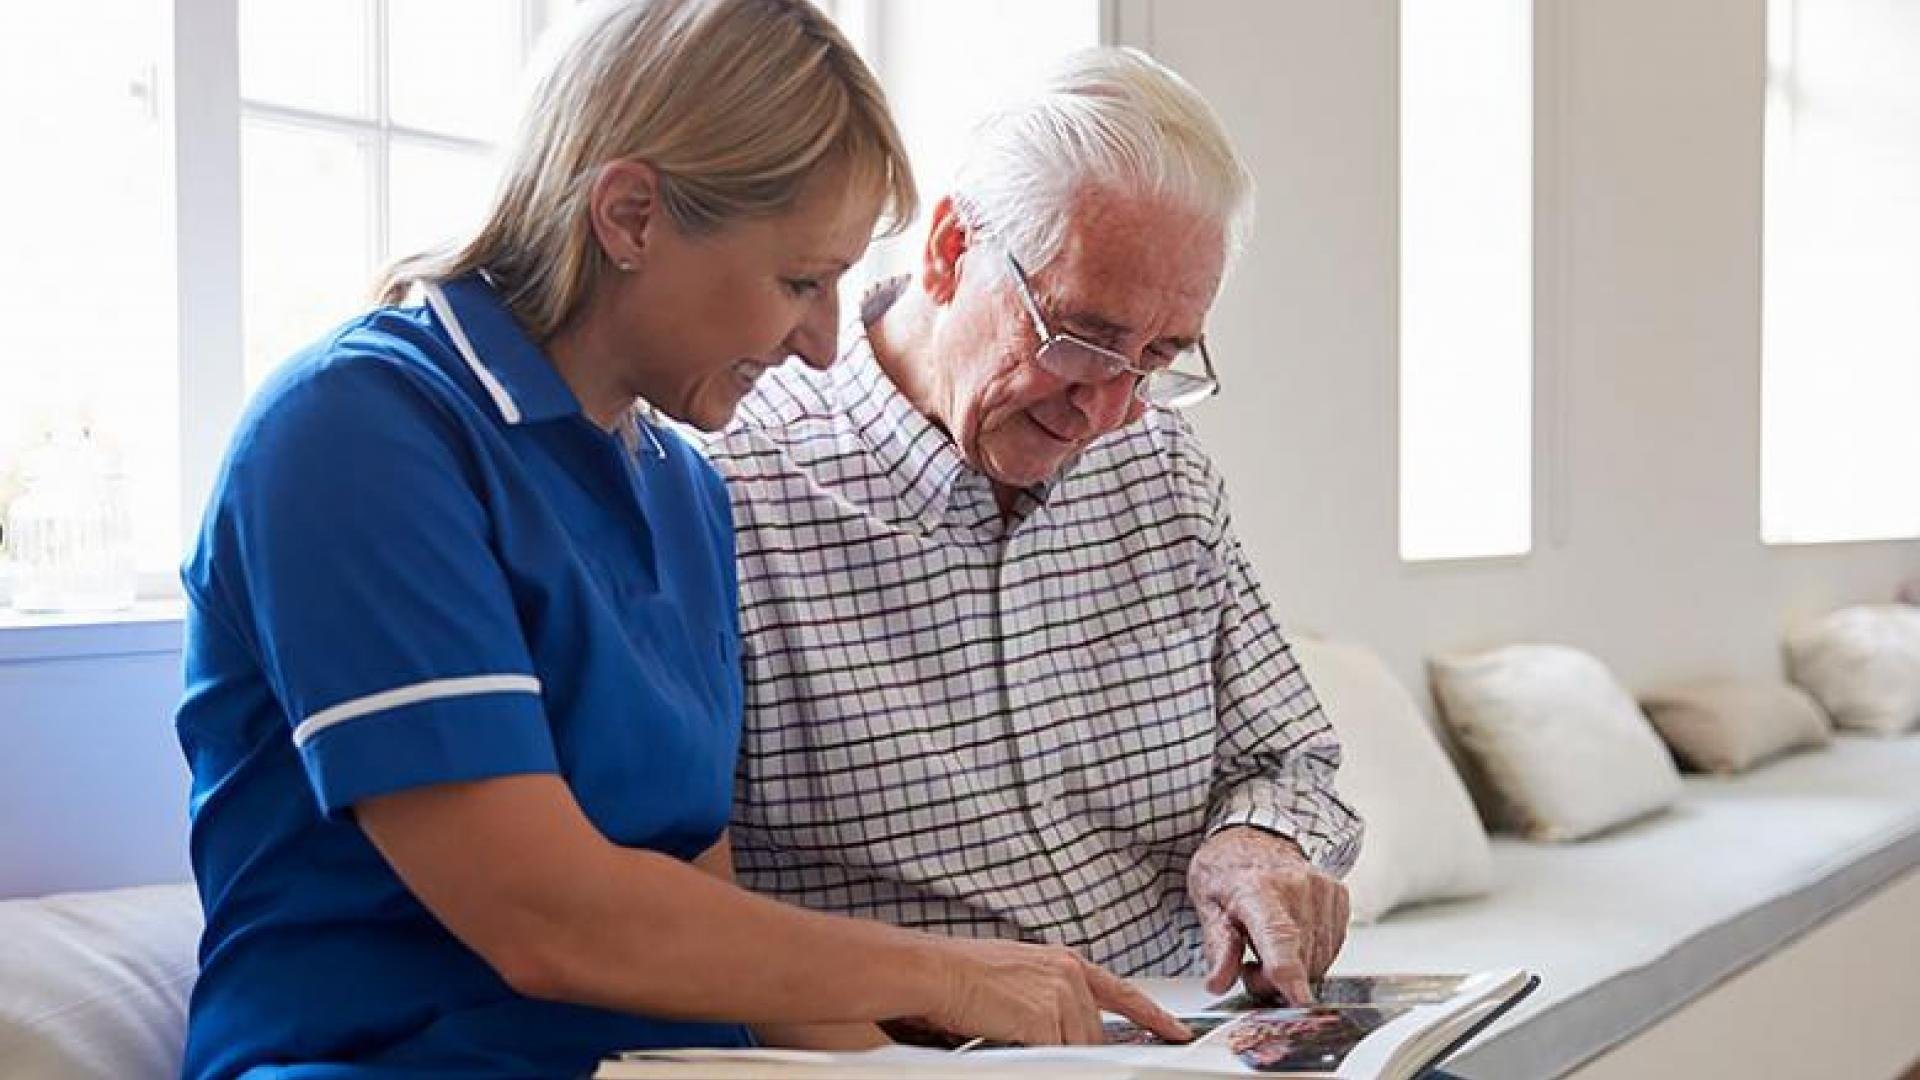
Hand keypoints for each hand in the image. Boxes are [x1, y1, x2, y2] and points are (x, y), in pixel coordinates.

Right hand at [917, 938, 1191, 1046]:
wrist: (936, 971)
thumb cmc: (962, 972)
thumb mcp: (1019, 976)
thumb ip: (1049, 996)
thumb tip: (1065, 1027)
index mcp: (1065, 962)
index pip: (1123, 993)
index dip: (1153, 1015)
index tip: (1176, 1031)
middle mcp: (1069, 975)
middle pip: (1094, 1033)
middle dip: (1080, 1049)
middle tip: (1048, 1047)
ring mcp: (1060, 997)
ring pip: (1077, 1048)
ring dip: (1054, 1053)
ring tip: (1015, 1037)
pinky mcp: (1045, 1021)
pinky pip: (1055, 1056)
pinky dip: (1039, 1059)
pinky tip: (1014, 1046)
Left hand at [1188, 827, 1349, 1004]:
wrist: (1256, 836)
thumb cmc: (1228, 869)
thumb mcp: (1207, 904)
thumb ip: (1217, 947)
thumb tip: (1219, 982)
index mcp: (1257, 888)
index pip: (1277, 937)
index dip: (1288, 973)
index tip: (1299, 1000)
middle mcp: (1297, 886)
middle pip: (1299, 960)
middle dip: (1273, 979)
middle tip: (1248, 964)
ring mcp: (1323, 890)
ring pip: (1319, 960)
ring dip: (1294, 968)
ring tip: (1267, 946)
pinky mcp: (1340, 896)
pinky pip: (1331, 947)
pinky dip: (1311, 954)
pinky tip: (1291, 936)